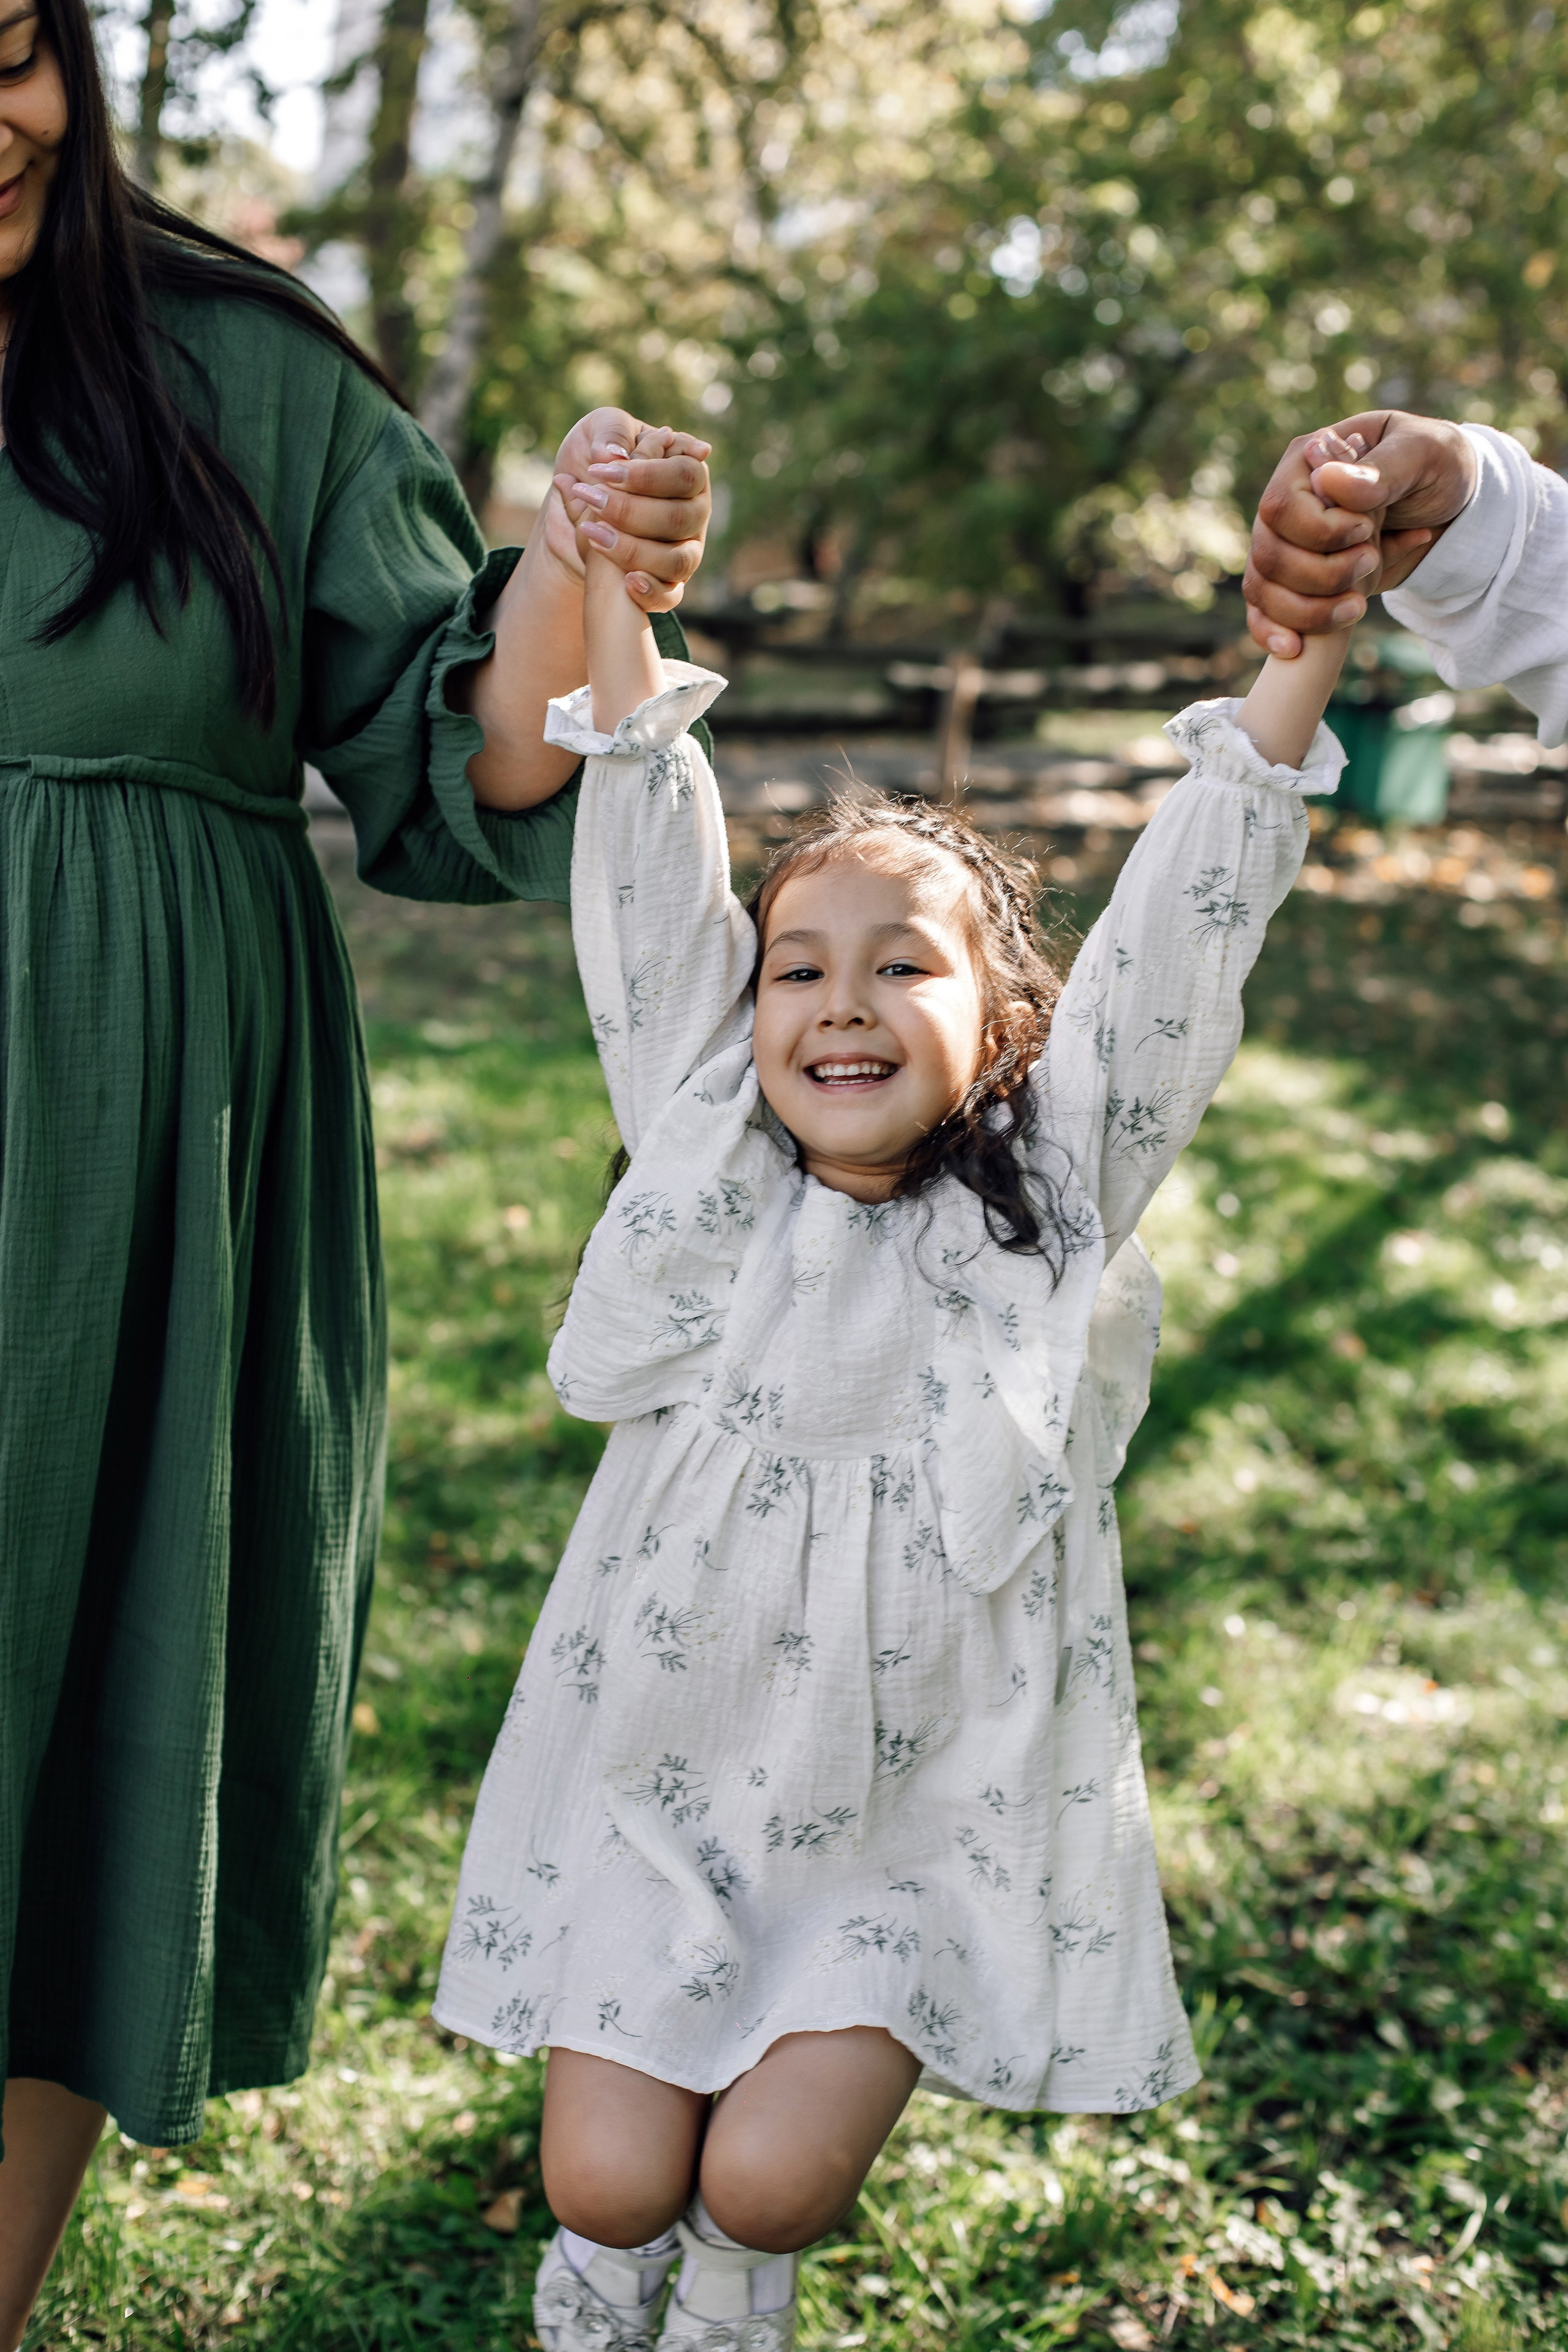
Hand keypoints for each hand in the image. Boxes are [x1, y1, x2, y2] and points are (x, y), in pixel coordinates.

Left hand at [540, 408, 710, 612]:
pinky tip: (628, 580)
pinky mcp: (668, 583)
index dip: (645, 475)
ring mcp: (684, 551)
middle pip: (679, 518)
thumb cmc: (594, 458)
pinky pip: (670, 596)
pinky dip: (650, 591)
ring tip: (593, 534)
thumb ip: (611, 433)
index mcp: (687, 473)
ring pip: (677, 560)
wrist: (576, 503)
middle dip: (630, 511)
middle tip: (591, 500)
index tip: (600, 471)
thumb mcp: (598, 432)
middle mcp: (693, 514)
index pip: (685, 474)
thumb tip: (616, 453)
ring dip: (634, 549)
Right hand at [1243, 410, 1479, 657]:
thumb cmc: (1439, 465)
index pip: (1280, 507)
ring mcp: (1287, 544)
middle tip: (1370, 562)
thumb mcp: (1424, 455)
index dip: (1318, 531)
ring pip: (1263, 588)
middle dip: (1321, 574)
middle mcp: (1287, 504)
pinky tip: (1293, 647)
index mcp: (1309, 461)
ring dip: (1307, 609)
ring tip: (1357, 607)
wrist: (1452, 504)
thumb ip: (1380, 469)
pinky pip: (1263, 609)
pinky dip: (1273, 631)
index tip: (1367, 530)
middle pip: (1268, 555)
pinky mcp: (1295, 579)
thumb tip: (1328, 482)